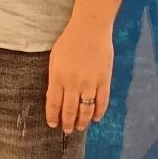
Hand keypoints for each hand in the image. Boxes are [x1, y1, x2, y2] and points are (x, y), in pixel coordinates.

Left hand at [45, 20, 113, 134]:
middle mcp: (73, 83)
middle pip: (69, 110)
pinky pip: (102, 101)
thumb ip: (54, 78)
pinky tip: (96, 118)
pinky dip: (99, 112)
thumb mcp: (55, 59)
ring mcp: (90, 83)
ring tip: (80, 127)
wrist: (90, 28)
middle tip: (68, 130)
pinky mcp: (104, 80)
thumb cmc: (69, 41)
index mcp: (58, 77)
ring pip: (86, 110)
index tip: (53, 124)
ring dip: (82, 121)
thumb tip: (53, 97)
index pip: (53, 103)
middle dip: (68, 123)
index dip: (53, 116)